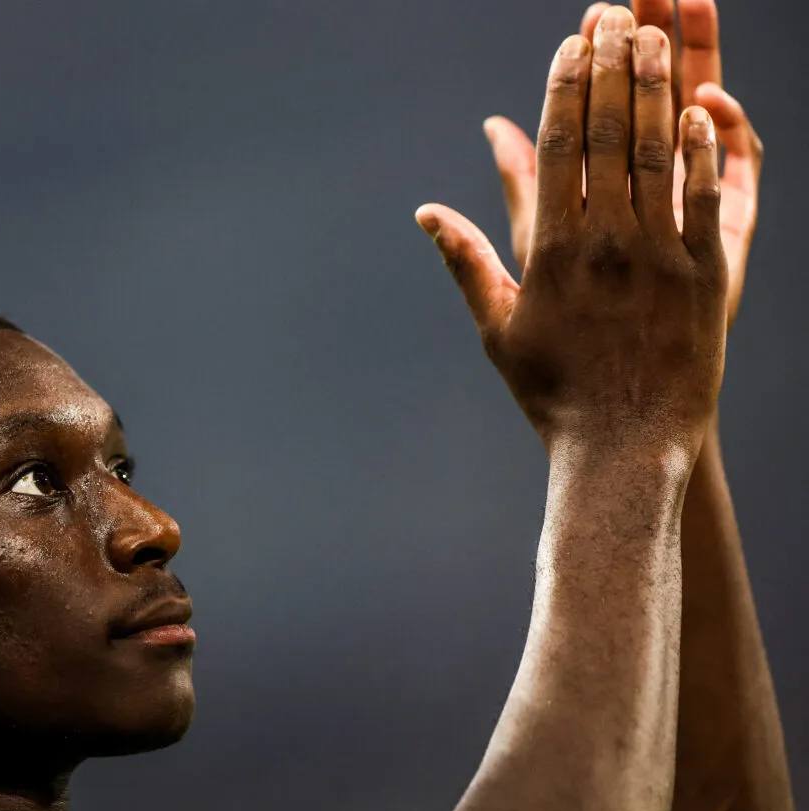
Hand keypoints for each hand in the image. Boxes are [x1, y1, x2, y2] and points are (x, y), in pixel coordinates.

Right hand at [416, 9, 727, 454]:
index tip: (571, 42)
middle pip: (606, 134)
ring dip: (656, 88)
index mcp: (551, 253)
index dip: (564, 86)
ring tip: (654, 35)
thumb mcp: (497, 325)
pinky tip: (701, 106)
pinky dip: (703, 150)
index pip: (556, 148)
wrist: (624, 445)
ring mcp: (658, 256)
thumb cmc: (553, 389)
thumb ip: (468, 258)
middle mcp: (605, 245)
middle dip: (611, 66)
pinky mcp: (704, 274)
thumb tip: (426, 212)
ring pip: (655, 153)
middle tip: (614, 13)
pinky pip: (705, 198)